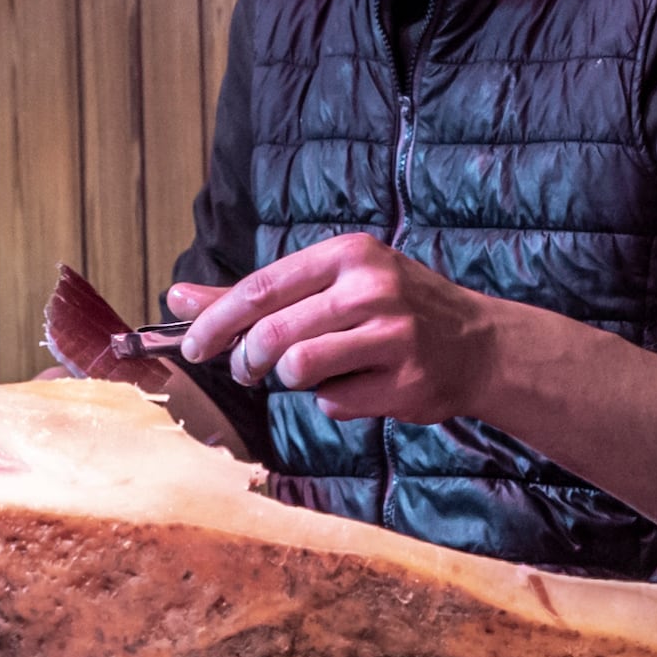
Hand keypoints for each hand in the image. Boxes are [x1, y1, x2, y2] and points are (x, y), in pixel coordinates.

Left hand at [170, 235, 501, 425]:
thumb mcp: (333, 284)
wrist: (479, 344)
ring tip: (307, 373)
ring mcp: (393, 334)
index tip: (193, 347)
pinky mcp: (406, 380)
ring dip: (290, 380)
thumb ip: (256, 295)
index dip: (217, 322)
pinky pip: (335, 402)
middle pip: (273, 332)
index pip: (261, 288)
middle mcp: (372, 288)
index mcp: (349, 254)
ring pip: (299, 368)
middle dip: (247, 360)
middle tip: (248, 369)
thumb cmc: (394, 310)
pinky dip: (333, 402)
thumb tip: (178, 297)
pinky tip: (360, 386)